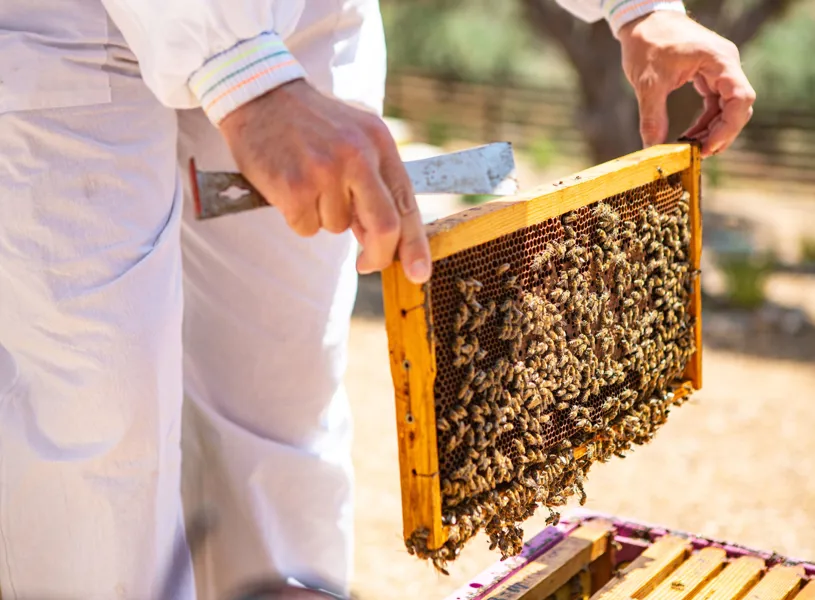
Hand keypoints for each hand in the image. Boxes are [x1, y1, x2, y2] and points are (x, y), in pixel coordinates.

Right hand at [218, 79, 431, 283]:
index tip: (419, 273)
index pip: (406, 202)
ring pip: (337, 228)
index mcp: (379, 143)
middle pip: (384, 226)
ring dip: (323, 218)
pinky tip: (289, 187)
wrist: (261, 95)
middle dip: (379, 255)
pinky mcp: (295, 185)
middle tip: (367, 264)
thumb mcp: (354, 138)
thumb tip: (383, 239)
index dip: (415, 244)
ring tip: (308, 184)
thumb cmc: (311, 123)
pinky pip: (306, 228)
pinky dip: (298, 218)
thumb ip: (374, 184)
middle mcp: (357, 155)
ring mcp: (326, 170)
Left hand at [618, 12, 755, 157]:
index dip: (728, 127)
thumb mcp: (647, 82)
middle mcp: (725, 65)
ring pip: (728, 107)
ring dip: (713, 130)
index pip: (740, 98)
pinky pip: (715, 104)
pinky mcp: (709, 75)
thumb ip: (652, 116)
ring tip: (692, 149)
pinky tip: (690, 136)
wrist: (643, 21)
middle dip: (721, 133)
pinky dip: (705, 121)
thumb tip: (652, 149)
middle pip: (739, 106)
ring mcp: (719, 70)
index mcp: (719, 61)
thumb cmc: (647, 43)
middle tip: (699, 154)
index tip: (708, 147)